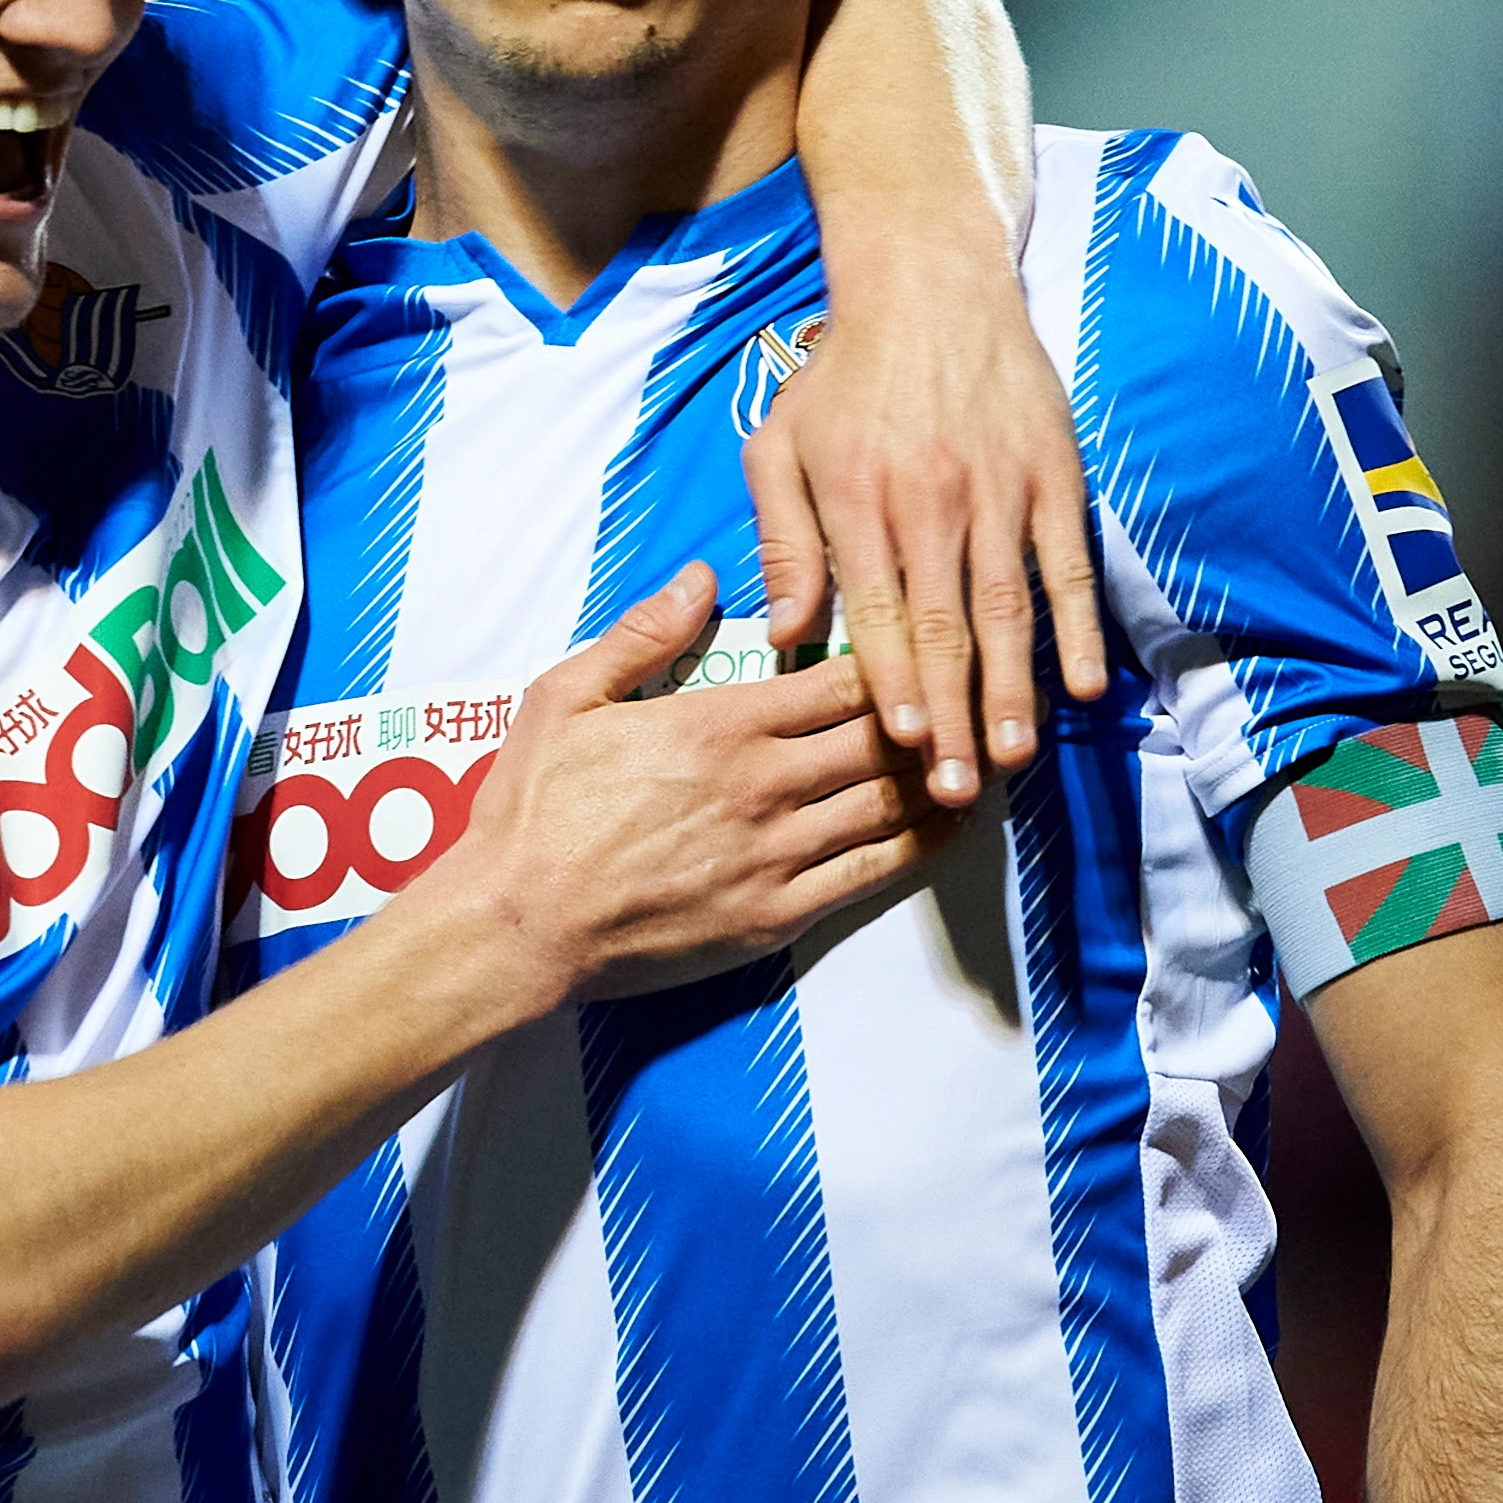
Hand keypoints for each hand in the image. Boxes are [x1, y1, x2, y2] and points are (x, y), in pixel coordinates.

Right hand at [427, 563, 948, 1004]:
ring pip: (890, 803)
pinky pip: (872, 872)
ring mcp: (777, 854)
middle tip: (980, 689)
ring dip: (944, 774)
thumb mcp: (567, 695)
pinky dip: (923, 844)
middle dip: (937, 708)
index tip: (920, 637)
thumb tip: (702, 578)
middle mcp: (763, 785)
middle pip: (881, 737)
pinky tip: (952, 825)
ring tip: (985, 749)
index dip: (893, 655)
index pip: (839, 679)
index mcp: (720, 724)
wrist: (518, 924)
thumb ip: (643, 634)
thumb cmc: (533, 810)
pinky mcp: (777, 914)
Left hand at [741, 267, 1104, 810]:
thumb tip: (785, 632)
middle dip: (953, 713)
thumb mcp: (779, 445)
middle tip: (956, 787)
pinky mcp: (1052, 474)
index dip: (893, 681)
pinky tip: (1084, 684)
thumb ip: (783, 541)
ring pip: (1008, 608)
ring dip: (1014, 688)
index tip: (904, 745)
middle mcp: (931, 500)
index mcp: (858, 500)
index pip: (877, 611)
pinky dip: (1078, 626)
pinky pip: (1068, 564)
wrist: (928, 282)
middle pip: (945, 627)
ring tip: (1013, 756)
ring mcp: (999, 489)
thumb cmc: (842, 375)